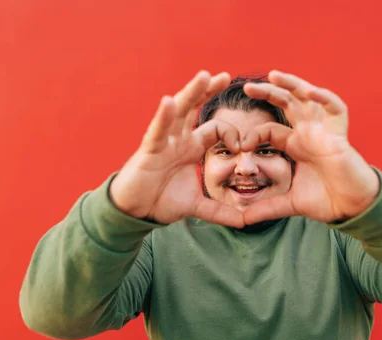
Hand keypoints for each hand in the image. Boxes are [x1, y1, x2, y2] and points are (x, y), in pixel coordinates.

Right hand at [109, 70, 245, 227]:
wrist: (137, 212)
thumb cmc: (162, 201)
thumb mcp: (198, 206)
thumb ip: (220, 212)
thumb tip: (244, 222)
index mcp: (192, 147)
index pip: (216, 129)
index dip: (232, 133)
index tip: (242, 147)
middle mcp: (179, 139)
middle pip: (195, 108)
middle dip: (209, 91)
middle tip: (225, 76)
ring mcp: (164, 141)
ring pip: (179, 111)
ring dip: (191, 93)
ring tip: (205, 76)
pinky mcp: (150, 149)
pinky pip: (158, 130)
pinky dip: (163, 116)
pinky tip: (168, 101)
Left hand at [241, 70, 380, 224]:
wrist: (351, 208)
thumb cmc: (326, 201)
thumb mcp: (288, 203)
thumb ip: (266, 208)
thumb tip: (241, 220)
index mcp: (295, 145)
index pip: (269, 130)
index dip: (253, 134)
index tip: (239, 145)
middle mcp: (308, 133)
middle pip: (287, 104)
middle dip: (268, 92)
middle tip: (246, 86)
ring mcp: (324, 130)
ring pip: (308, 98)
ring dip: (292, 84)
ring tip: (272, 75)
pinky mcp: (340, 133)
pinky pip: (335, 107)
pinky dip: (324, 97)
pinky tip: (308, 90)